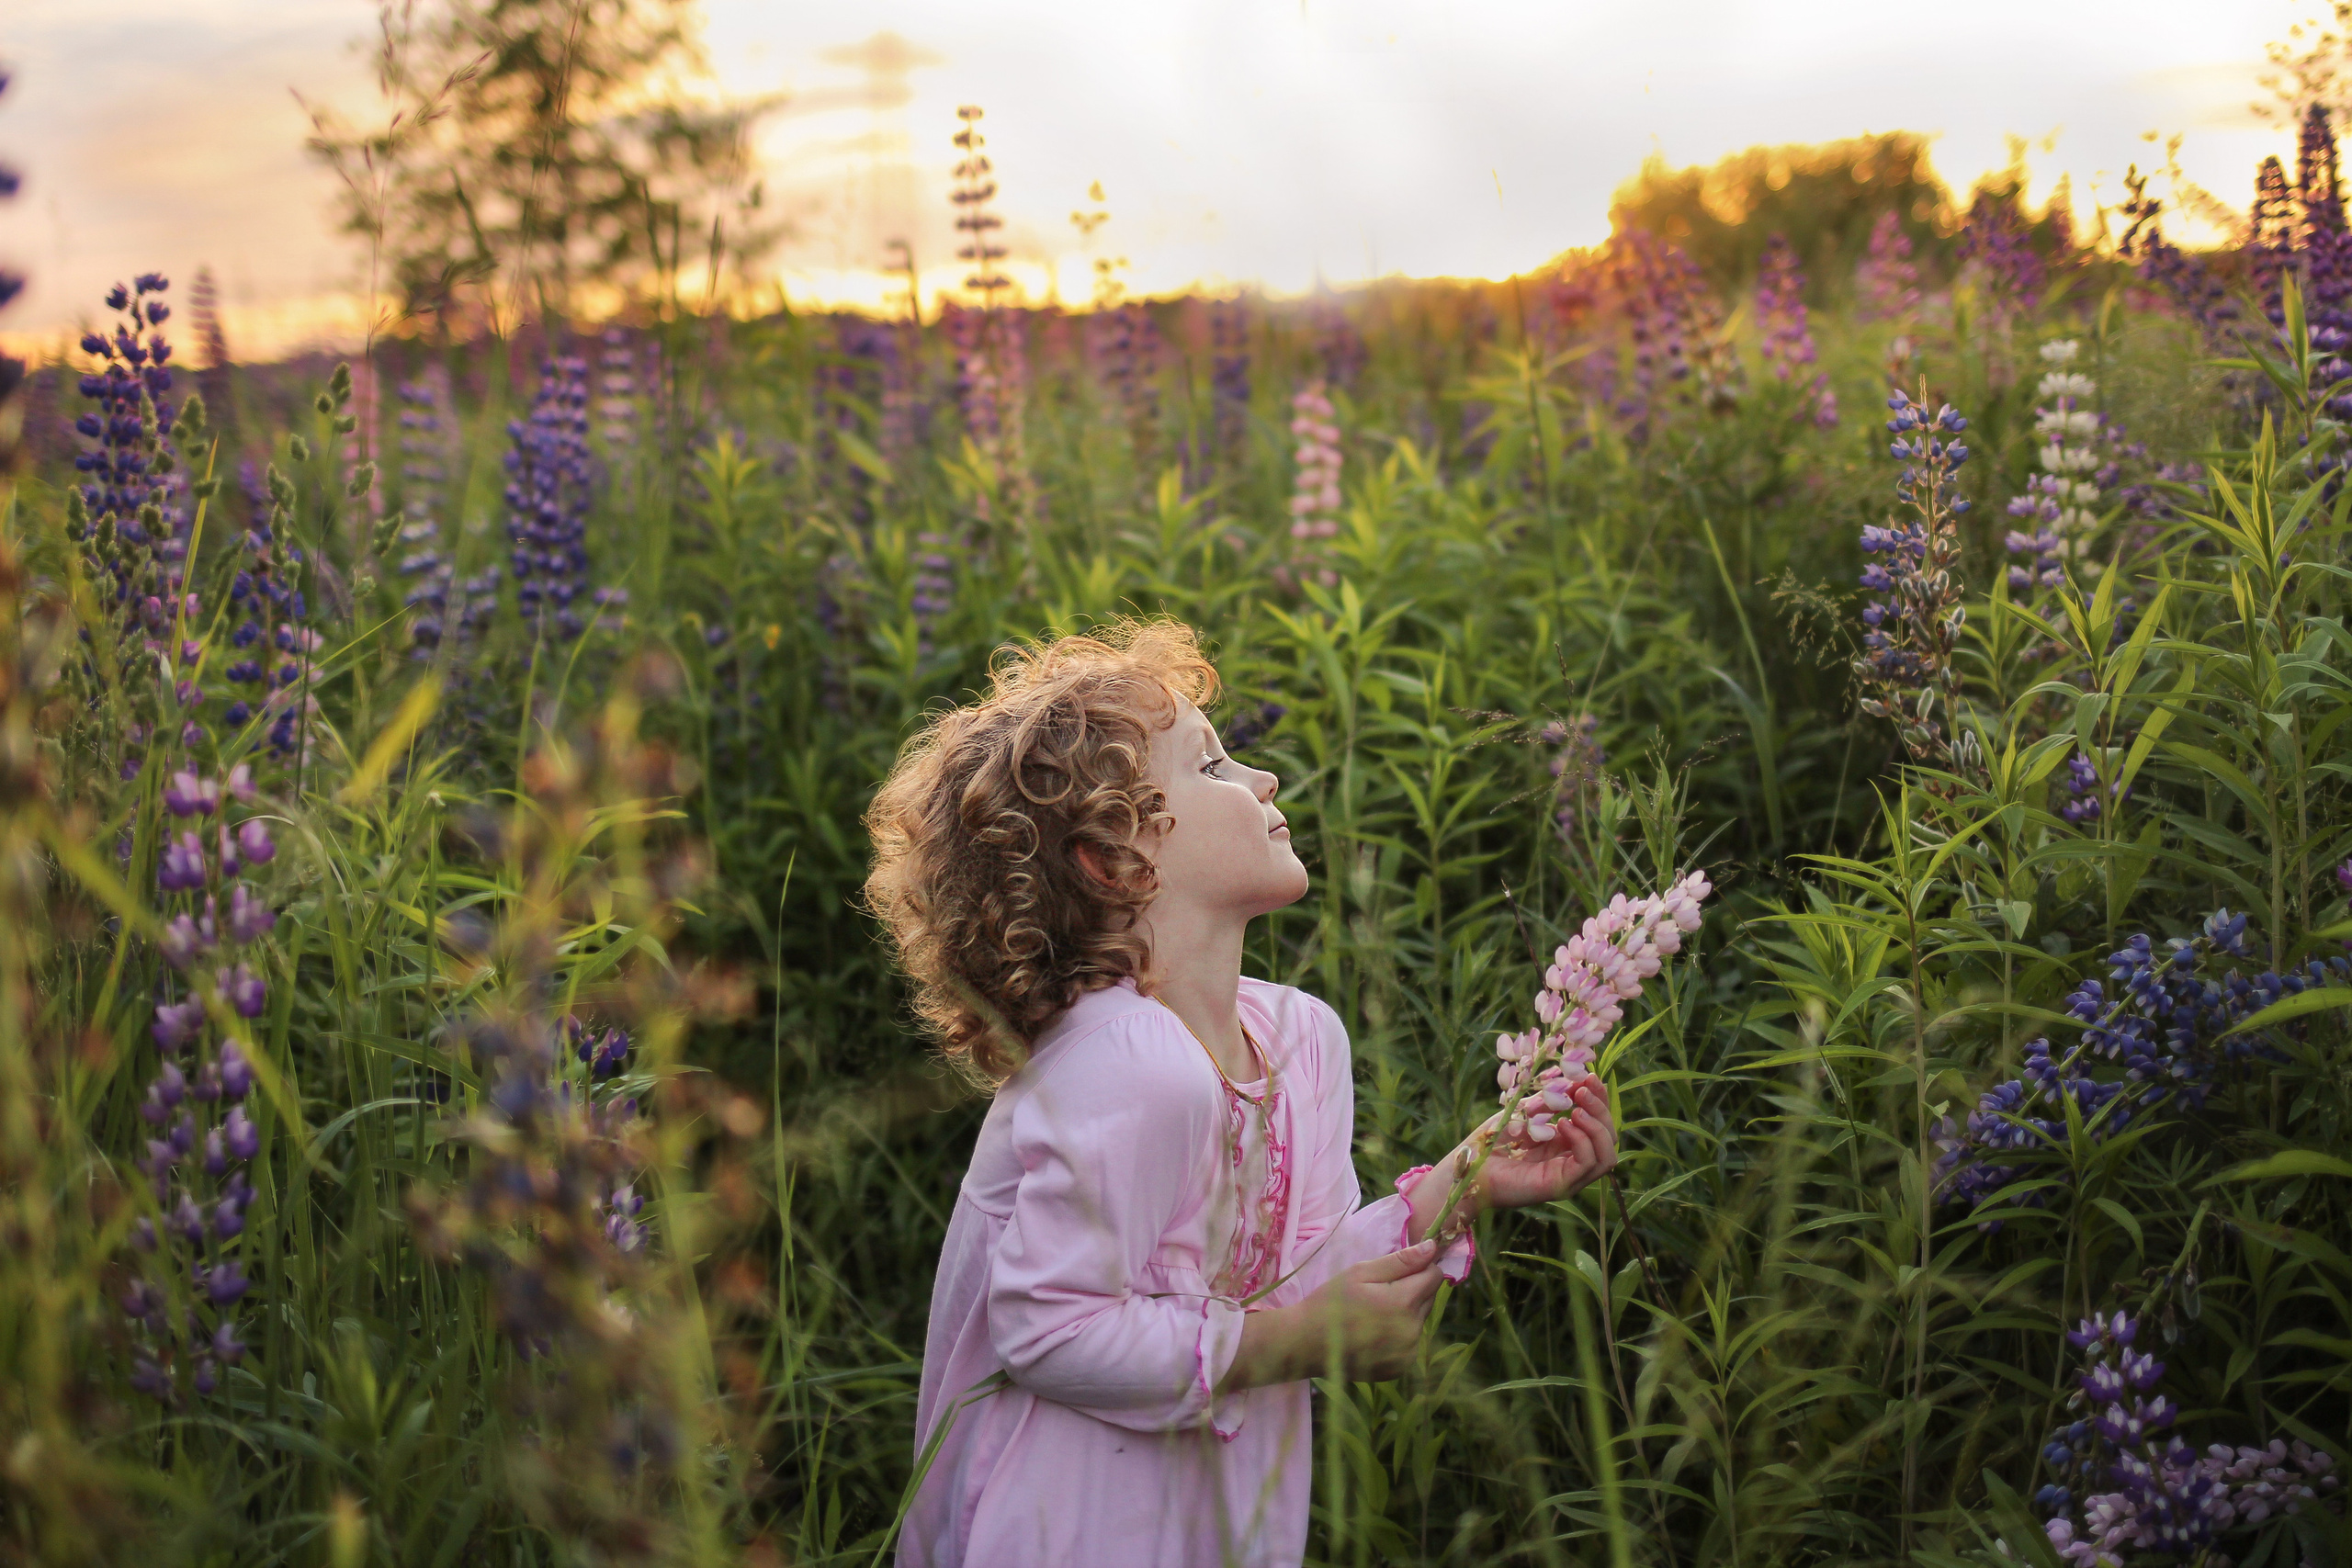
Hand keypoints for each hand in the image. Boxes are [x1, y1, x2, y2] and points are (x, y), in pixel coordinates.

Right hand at [1219, 1239, 1444, 1390]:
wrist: (1306, 1343)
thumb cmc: (1331, 1302)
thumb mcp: (1361, 1272)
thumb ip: (1400, 1261)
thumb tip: (1433, 1248)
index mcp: (1403, 1302)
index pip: (1434, 1276)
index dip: (1420, 1267)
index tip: (1399, 1269)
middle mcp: (1412, 1330)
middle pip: (1429, 1298)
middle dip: (1413, 1289)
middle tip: (1381, 1290)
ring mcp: (1408, 1353)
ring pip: (1421, 1320)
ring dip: (1407, 1312)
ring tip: (1375, 1312)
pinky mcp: (1401, 1368)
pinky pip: (1411, 1342)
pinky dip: (1400, 1334)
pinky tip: (1375, 1332)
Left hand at [1481, 1078, 1617, 1209]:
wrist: (1469, 1164)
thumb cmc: (1493, 1139)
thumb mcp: (1527, 1111)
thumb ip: (1552, 1099)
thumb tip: (1579, 1080)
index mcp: (1567, 1144)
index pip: (1600, 1124)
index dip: (1600, 1099)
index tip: (1589, 1076)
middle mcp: (1572, 1162)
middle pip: (1609, 1139)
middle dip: (1601, 1109)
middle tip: (1582, 1089)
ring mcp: (1569, 1177)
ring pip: (1607, 1156)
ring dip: (1597, 1126)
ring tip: (1575, 1108)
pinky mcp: (1560, 1186)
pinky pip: (1587, 1164)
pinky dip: (1582, 1141)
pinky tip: (1563, 1124)